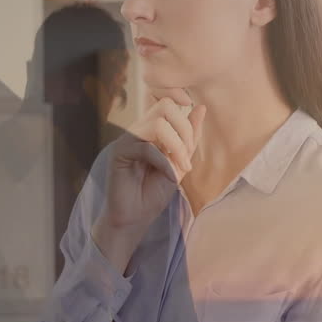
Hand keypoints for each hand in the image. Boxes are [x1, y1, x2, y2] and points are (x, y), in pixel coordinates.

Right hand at [92, 88, 204, 270]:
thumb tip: (201, 107)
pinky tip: (170, 177)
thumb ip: (189, 137)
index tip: (192, 141)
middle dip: (185, 130)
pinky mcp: (119, 152)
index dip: (185, 114)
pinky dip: (164, 162)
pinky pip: (147, 147)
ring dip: (177, 146)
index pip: (169, 103)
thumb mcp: (180, 163)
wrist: (135, 218)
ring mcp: (128, 139)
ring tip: (181, 168)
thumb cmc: (154, 193)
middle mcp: (138, 130)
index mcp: (151, 130)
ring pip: (158, 124)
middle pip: (165, 106)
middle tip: (187, 157)